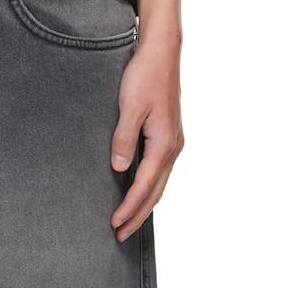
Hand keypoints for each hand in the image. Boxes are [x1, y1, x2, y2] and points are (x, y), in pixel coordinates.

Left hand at [109, 36, 183, 241]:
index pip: (144, 186)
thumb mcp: (129, 106)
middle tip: (120, 236)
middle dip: (138, 215)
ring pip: (159, 182)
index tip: (114, 225)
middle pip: (156, 191)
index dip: (129, 207)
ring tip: (128, 220)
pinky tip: (139, 187)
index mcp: (164, 143)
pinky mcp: (168, 133)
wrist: (162, 52)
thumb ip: (124, 138)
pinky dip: (149, 185)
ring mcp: (173, 141)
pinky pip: (160, 169)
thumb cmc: (145, 75)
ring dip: (144, 202)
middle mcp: (173, 146)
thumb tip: (119, 169)